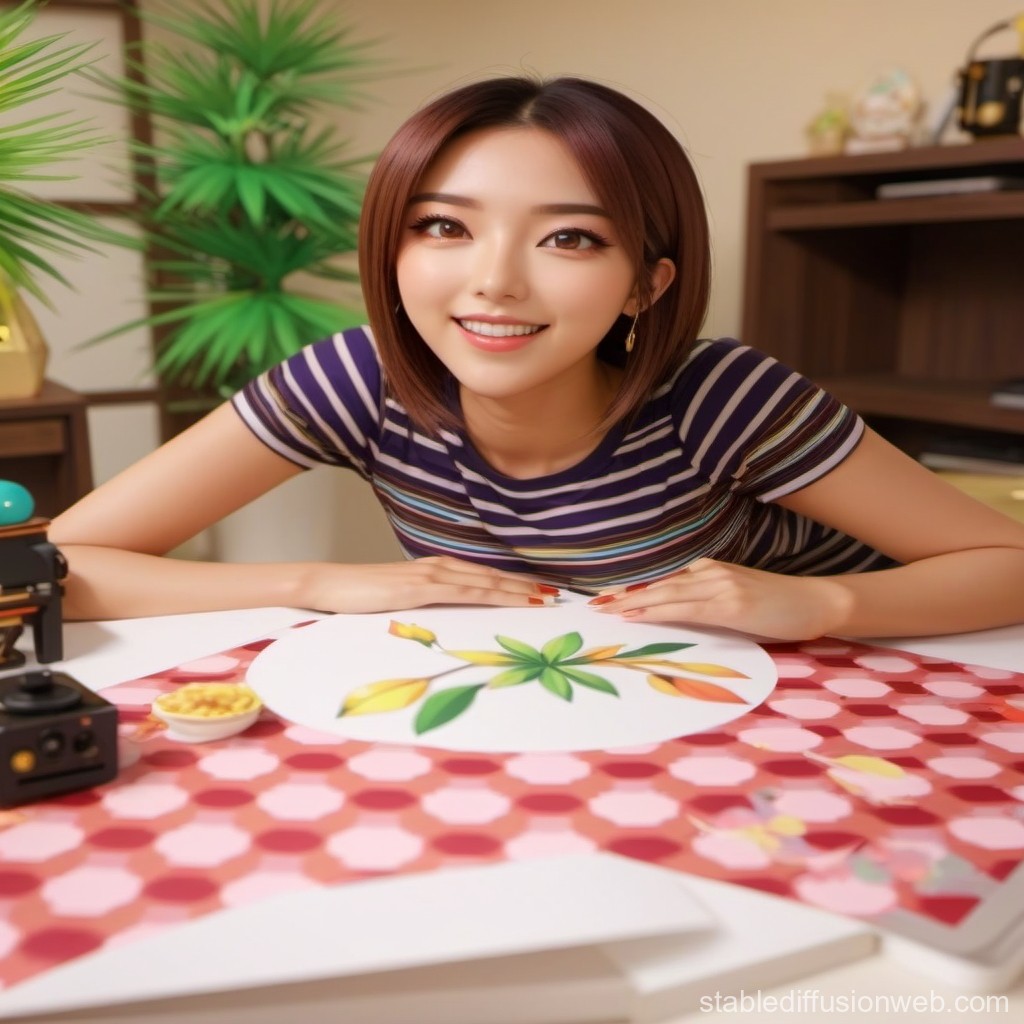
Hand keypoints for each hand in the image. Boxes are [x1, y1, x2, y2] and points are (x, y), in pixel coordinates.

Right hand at [303, 556, 558, 613]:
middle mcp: (438, 568)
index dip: (513, 582)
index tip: (540, 590)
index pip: (482, 576)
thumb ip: (421, 602)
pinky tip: (515, 599)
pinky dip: (495, 594)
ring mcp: (430, 576)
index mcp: (433, 570)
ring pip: (486, 582)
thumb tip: (442, 613)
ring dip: (519, 588)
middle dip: (526, 584)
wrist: (325, 586)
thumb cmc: (357, 595)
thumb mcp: (396, 599)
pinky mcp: (420, 589)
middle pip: (492, 576)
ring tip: (548, 597)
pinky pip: (466, 592)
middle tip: (558, 593)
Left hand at [587, 558, 850, 640]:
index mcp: (709, 570)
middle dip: (623, 595)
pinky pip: (685, 608)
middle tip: (593, 605)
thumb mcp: (737, 598)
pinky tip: (638, 615)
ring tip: (606, 610)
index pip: (663, 581)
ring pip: (666, 594)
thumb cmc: (779, 605)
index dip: (633, 590)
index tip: (606, 597)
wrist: (817, 602)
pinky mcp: (730, 604)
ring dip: (633, 603)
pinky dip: (658, 610)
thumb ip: (707, 599)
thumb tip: (676, 611)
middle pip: (657, 585)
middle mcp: (710, 573)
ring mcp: (720, 586)